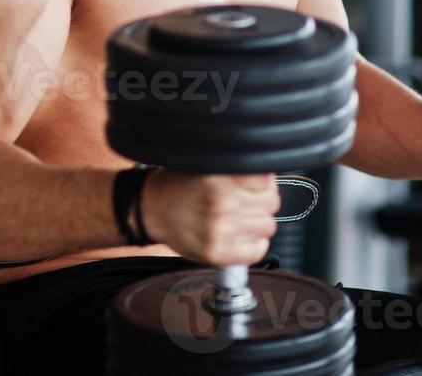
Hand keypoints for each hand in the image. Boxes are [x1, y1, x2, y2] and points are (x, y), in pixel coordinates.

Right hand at [138, 170, 280, 266]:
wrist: (151, 210)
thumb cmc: (177, 186)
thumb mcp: (206, 167)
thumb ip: (235, 170)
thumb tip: (266, 178)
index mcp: (220, 182)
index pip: (266, 181)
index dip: (261, 182)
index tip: (254, 185)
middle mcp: (223, 206)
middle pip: (270, 204)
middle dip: (260, 201)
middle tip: (245, 202)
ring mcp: (221, 233)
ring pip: (268, 227)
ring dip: (257, 222)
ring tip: (240, 219)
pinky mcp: (218, 254)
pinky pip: (257, 250)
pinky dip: (254, 244)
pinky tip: (240, 235)